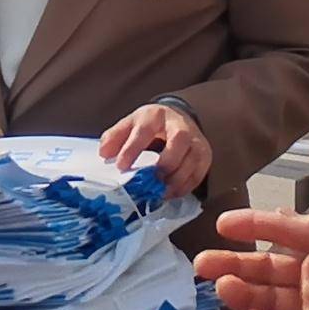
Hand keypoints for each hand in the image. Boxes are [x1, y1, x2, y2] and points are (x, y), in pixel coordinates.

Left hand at [96, 100, 210, 194]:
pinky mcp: (205, 156)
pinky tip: (170, 193)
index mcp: (156, 115)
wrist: (177, 120)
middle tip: (150, 181)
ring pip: (192, 159)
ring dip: (176, 179)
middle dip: (164, 163)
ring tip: (159, 192)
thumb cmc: (150, 126)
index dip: (132, 149)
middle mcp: (180, 125)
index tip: (121, 166)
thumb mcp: (130, 124)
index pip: (145, 131)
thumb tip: (104, 153)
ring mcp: (196, 141)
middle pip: (179, 141)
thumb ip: (115, 137)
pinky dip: (184, 187)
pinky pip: (198, 174)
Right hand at [195, 208, 308, 309]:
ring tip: (221, 287)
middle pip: (267, 272)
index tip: (222, 226)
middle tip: (201, 264)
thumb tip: (266, 218)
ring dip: (245, 294)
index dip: (252, 230)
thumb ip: (306, 230)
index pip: (281, 237)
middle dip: (235, 267)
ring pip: (271, 302)